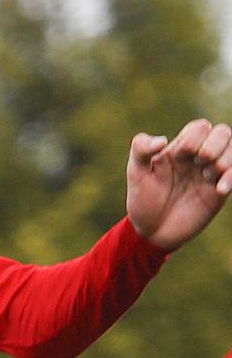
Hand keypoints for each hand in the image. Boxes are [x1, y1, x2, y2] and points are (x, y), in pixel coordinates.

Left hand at [127, 119, 231, 250]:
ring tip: (208, 176)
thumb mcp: (136, 173)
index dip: (194, 137)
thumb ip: (140, 150)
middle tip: (198, 162)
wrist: (152, 230)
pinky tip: (220, 190)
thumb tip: (162, 140)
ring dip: (225, 159)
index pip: (200, 127)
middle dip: (213, 144)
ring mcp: (211, 174)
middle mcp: (198, 158)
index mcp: (178, 149)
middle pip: (223, 133)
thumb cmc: (142, 199)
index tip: (180, 155)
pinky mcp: (219, 193)